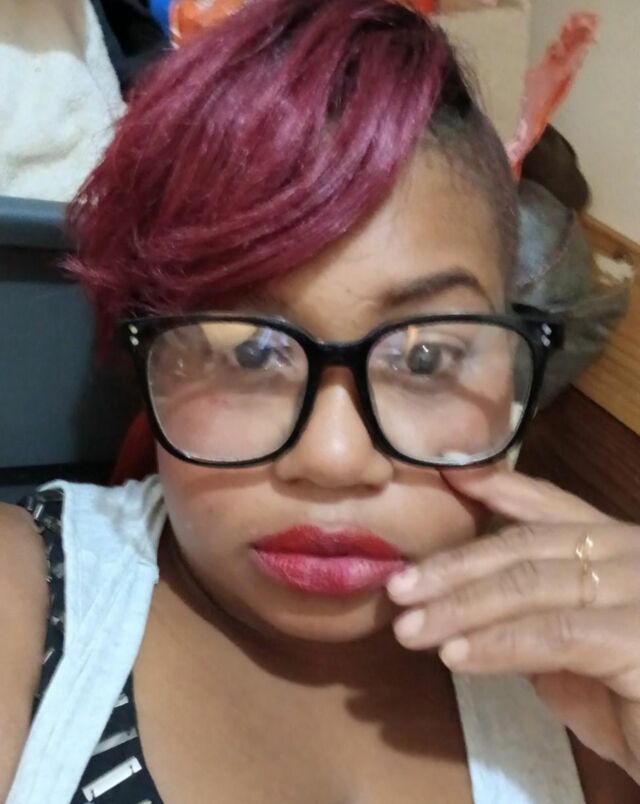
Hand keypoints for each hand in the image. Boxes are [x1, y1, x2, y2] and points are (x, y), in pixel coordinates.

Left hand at [386, 467, 639, 783]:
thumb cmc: (638, 709)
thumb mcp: (575, 656)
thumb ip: (532, 618)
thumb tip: (470, 604)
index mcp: (617, 549)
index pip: (551, 509)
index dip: (500, 489)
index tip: (449, 476)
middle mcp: (632, 554)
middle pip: (528, 545)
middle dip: (457, 565)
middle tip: (399, 588)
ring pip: (532, 584)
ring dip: (462, 607)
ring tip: (411, 628)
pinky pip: (554, 634)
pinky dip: (498, 643)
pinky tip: (456, 656)